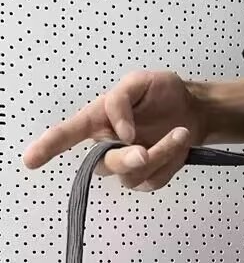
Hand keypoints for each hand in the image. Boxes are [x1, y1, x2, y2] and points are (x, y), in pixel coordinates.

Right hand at [21, 69, 206, 191]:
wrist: (192, 110)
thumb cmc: (162, 93)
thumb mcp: (139, 83)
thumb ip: (120, 101)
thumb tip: (119, 131)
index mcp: (96, 120)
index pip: (67, 134)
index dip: (48, 147)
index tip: (31, 159)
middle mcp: (107, 144)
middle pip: (103, 164)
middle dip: (125, 160)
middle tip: (144, 151)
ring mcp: (127, 163)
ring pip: (132, 175)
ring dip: (160, 154)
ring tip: (179, 133)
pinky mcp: (148, 176)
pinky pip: (155, 180)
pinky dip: (171, 162)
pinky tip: (179, 144)